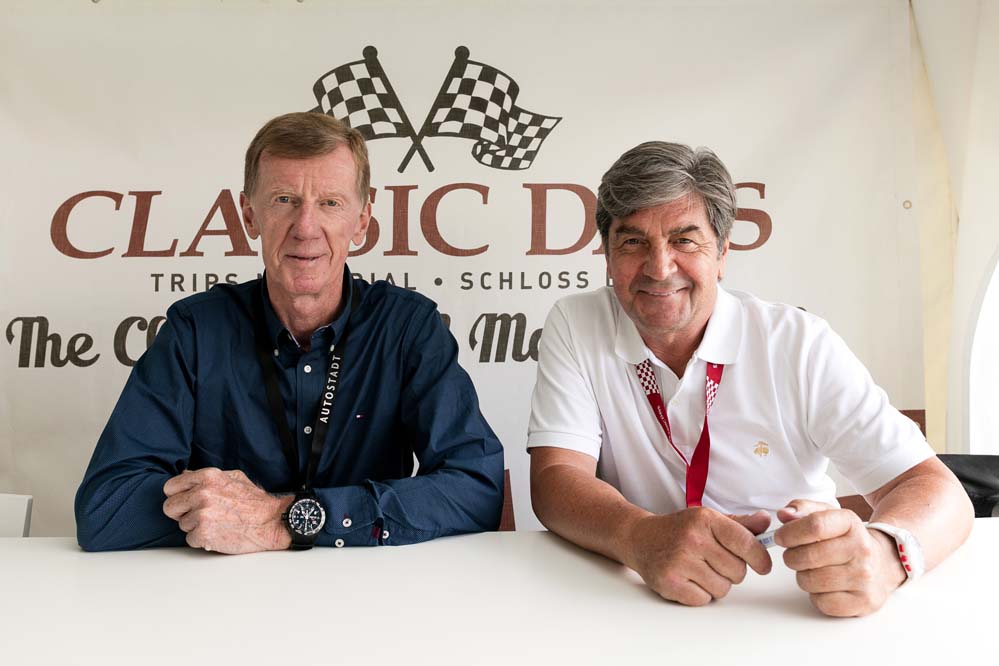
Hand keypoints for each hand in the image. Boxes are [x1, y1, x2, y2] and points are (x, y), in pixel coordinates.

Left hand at [162, 468, 292, 553]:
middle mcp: (202, 494)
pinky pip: (190, 539)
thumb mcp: (232, 477)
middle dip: (182, 513)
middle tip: (199, 515)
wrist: (271, 521)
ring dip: (195, 527)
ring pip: (182, 525)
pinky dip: (202, 540)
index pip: (171, 487)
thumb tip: (184, 475)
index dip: (177, 495)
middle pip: (170, 507)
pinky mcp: (203, 534)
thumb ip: (206, 477)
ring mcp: (201, 515)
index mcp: (207, 477)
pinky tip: (218, 534)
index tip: (185, 501)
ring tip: (216, 524)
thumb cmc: (254, 501)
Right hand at [623, 507, 772, 605]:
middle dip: (731, 571)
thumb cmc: (678, 530)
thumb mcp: (707, 520)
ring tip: (698, 570)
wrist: (640, 538)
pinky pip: (704, 600)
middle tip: (713, 562)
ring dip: (715, 584)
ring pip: (722, 588)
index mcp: (705, 519)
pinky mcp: (670, 582)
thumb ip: (739, 524)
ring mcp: (679, 561)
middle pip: (737, 571)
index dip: (760, 558)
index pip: (746, 543)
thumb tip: (766, 521)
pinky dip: (699, 594)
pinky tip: (687, 579)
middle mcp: (692, 538)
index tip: (762, 566)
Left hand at [775, 499, 906, 616]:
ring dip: (803, 576)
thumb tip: (784, 514)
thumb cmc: (846, 539)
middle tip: (796, 556)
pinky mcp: (864, 602)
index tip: (780, 537)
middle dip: (792, 557)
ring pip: (810, 581)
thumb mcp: (828, 515)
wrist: (882, 563)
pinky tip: (826, 586)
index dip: (789, 533)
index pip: (814, 526)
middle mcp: (861, 549)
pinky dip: (817, 596)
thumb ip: (802, 509)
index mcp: (850, 523)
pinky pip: (822, 603)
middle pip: (807, 556)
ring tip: (814, 570)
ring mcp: (865, 577)